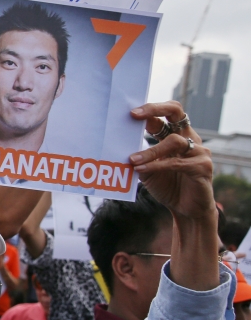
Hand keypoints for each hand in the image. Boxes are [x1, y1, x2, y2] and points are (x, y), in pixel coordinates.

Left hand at [129, 101, 214, 221]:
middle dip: (155, 109)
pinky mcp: (203, 167)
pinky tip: (141, 169)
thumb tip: (117, 146)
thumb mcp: (147, 171)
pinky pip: (177, 163)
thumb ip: (138, 157)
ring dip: (150, 151)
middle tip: (135, 114)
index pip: (165, 114)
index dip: (149, 110)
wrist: (186, 210)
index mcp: (176, 135)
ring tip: (132, 160)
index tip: (130, 112)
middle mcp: (189, 138)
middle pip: (176, 111)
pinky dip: (157, 165)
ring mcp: (199, 151)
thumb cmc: (167, 187)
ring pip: (173, 141)